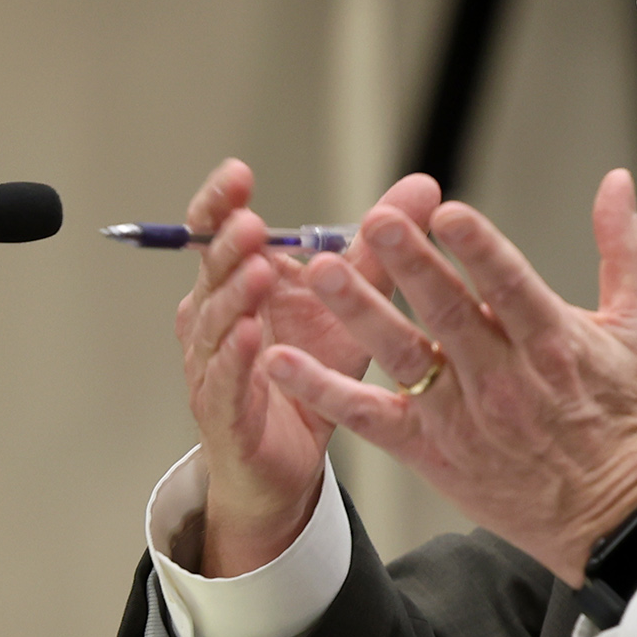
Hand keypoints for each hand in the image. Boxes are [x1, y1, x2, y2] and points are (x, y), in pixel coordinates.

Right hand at [174, 159, 405, 575]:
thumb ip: (377, 247)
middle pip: (213, 271)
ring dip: (235, 295)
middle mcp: (216, 317)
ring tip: (259, 271)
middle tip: (251, 223)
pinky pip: (225, 381)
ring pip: (216, 322)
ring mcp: (212, 364)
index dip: (222, 204)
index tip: (241, 173)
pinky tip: (253, 336)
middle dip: (228, 245)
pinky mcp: (223, 413)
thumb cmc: (309, 374)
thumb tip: (424, 185)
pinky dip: (237, 357)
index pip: (218, 233)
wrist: (288, 463)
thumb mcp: (349, 306)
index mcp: (238, 283)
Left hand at [261, 167, 636, 584]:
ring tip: (320, 272)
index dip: (478, 249)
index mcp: (552, 343)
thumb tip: (616, 180)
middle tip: (374, 221)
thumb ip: (623, 249)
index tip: (447, 211)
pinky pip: (366, 416)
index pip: (510, 286)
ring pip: (403, 355)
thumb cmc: (618, 414)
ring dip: (359, 311)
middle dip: (409, 264)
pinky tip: (281, 359)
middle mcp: (503, 378)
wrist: (604, 514)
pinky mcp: (428, 449)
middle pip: (447, 313)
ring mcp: (461, 415)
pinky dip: (322, 390)